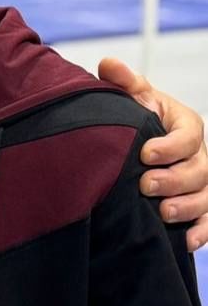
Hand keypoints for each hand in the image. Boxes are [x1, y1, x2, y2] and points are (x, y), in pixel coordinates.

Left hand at [99, 57, 207, 249]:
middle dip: (175, 179)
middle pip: (199, 170)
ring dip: (187, 207)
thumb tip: (108, 64)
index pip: (188, 135)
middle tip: (147, 185)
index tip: (145, 153)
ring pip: (206, 197)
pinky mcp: (201, 208)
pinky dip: (201, 232)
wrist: (139, 151)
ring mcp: (203, 183)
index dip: (170, 146)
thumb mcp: (134, 101)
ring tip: (162, 213)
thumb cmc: (139, 121)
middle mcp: (200, 155)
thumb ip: (125, 84)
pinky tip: (186, 241)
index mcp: (186, 125)